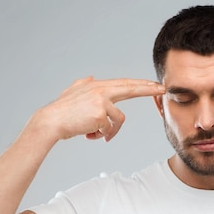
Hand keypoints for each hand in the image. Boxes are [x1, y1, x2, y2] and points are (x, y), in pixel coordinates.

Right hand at [38, 76, 164, 141]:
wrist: (50, 121)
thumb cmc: (61, 110)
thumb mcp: (72, 92)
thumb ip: (84, 85)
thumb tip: (91, 78)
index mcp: (97, 86)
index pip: (124, 84)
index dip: (141, 84)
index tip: (155, 84)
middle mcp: (101, 90)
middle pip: (130, 89)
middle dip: (149, 89)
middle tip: (163, 89)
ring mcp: (101, 101)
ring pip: (118, 120)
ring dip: (109, 132)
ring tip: (95, 135)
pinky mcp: (100, 114)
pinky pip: (109, 129)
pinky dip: (100, 135)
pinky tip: (88, 135)